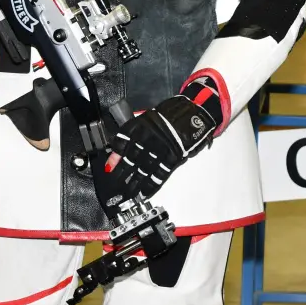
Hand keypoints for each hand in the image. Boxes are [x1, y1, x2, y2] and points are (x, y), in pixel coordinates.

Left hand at [94, 95, 217, 210]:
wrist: (197, 111)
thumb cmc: (174, 114)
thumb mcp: (152, 118)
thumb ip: (138, 132)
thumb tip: (123, 150)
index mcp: (143, 124)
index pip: (124, 141)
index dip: (115, 155)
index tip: (108, 167)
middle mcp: (151, 136)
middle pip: (132, 157)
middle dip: (123, 172)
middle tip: (115, 184)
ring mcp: (163, 147)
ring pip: (145, 167)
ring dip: (136, 182)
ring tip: (129, 193)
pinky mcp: (175, 155)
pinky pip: (161, 171)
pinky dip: (153, 183)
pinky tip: (146, 192)